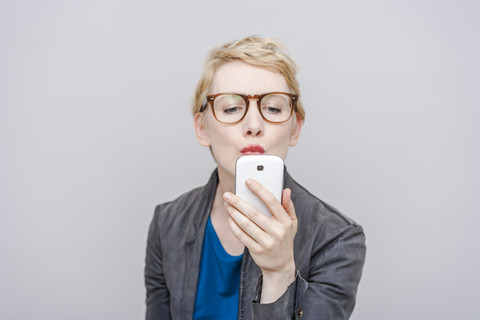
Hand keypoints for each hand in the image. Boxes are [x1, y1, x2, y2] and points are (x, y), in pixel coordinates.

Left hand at [223, 178, 296, 302]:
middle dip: (239, 202)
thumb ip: (288, 206)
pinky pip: (242, 236)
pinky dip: (234, 225)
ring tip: (227, 204)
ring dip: (234, 213)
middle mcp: (277, 232)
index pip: (271, 201)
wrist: (281, 265)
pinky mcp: (257, 250)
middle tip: (228, 194)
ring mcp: (267, 242)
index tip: (247, 181)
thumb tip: (286, 190)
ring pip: (246, 224)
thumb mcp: (291, 223)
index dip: (259, 189)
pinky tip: (229, 217)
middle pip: (254, 213)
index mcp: (286, 221)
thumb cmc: (284, 238)